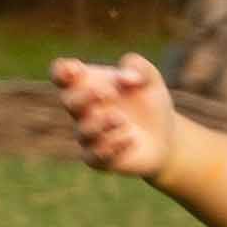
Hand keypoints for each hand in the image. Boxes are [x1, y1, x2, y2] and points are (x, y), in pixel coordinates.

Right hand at [53, 49, 182, 179]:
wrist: (165, 137)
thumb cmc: (149, 102)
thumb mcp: (150, 78)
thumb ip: (138, 67)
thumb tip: (127, 77)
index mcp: (87, 84)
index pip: (61, 74)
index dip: (62, 71)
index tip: (76, 70)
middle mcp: (83, 110)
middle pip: (68, 101)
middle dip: (84, 97)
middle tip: (107, 93)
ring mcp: (89, 135)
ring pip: (82, 132)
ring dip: (99, 124)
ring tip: (120, 119)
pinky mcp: (99, 159)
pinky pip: (94, 157)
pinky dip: (111, 147)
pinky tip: (130, 138)